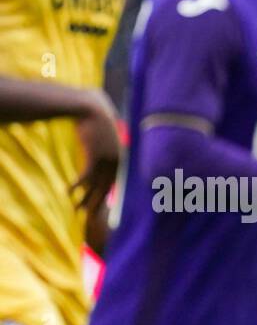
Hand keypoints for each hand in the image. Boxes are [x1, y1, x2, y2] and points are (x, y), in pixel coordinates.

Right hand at [70, 88, 121, 216]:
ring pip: (96, 185)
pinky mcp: (95, 155)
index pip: (115, 183)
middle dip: (97, 203)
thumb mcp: (106, 134)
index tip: (101, 206)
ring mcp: (108, 160)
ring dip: (85, 199)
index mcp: (121, 158)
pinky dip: (77, 185)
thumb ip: (109, 145)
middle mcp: (117, 162)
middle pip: (107, 188)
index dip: (107, 196)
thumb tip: (105, 150)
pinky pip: (86, 175)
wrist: (92, 107)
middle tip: (90, 217)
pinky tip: (68, 192)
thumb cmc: (97, 118)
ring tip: (77, 210)